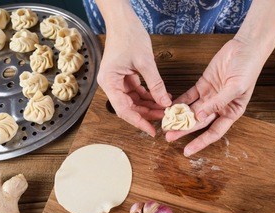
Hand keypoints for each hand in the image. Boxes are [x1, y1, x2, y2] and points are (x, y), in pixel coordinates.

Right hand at [97, 6, 170, 136]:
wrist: (122, 19)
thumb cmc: (128, 35)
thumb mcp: (145, 62)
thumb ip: (156, 84)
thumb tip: (165, 103)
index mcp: (109, 82)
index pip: (123, 110)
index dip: (138, 122)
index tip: (152, 131)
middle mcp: (111, 84)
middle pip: (129, 107)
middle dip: (147, 113)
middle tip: (164, 118)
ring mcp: (117, 81)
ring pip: (134, 101)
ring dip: (149, 105)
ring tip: (165, 108)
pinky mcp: (124, 77)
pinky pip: (137, 91)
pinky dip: (148, 95)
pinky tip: (161, 97)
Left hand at [166, 38, 265, 155]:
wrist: (245, 47)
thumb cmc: (248, 68)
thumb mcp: (235, 88)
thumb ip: (218, 103)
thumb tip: (200, 117)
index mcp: (232, 112)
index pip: (214, 132)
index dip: (200, 142)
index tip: (187, 151)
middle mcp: (219, 107)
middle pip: (199, 122)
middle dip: (184, 130)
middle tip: (169, 136)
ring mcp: (210, 96)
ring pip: (191, 110)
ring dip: (179, 117)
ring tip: (165, 124)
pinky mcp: (203, 85)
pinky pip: (189, 96)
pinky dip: (179, 102)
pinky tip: (169, 107)